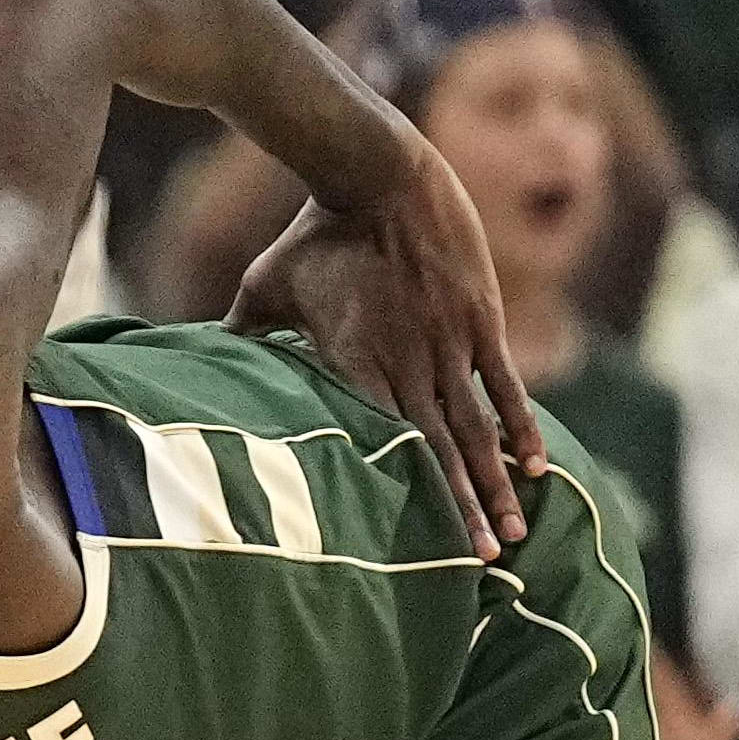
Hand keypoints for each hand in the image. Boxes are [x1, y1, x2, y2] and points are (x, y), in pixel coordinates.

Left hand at [234, 175, 535, 552]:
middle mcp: (407, 365)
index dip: (403, 499)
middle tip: (482, 563)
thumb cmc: (313, 232)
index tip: (411, 541)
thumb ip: (241, 331)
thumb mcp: (265, 287)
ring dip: (495, 483)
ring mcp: (449, 345)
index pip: (380, 447)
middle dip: (461, 511)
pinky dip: (521, 426)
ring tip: (512, 533)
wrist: (376, 175)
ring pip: (476, 429)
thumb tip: (203, 352)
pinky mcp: (480, 321)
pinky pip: (506, 384)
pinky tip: (535, 465)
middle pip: (437, 453)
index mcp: (353, 366)